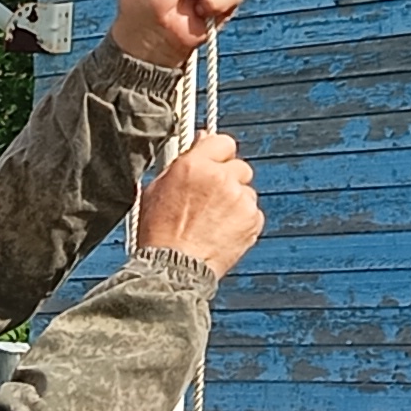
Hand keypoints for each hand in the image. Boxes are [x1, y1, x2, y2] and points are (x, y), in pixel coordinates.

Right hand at [134, 132, 261, 277]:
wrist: (173, 268)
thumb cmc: (159, 234)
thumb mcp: (157, 190)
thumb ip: (181, 163)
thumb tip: (197, 145)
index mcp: (194, 165)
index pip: (223, 141)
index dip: (219, 155)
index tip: (216, 164)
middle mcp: (220, 177)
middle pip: (239, 167)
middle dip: (229, 179)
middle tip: (212, 199)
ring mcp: (239, 198)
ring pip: (246, 191)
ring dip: (236, 202)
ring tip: (213, 222)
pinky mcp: (252, 219)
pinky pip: (254, 212)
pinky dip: (243, 221)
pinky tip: (223, 233)